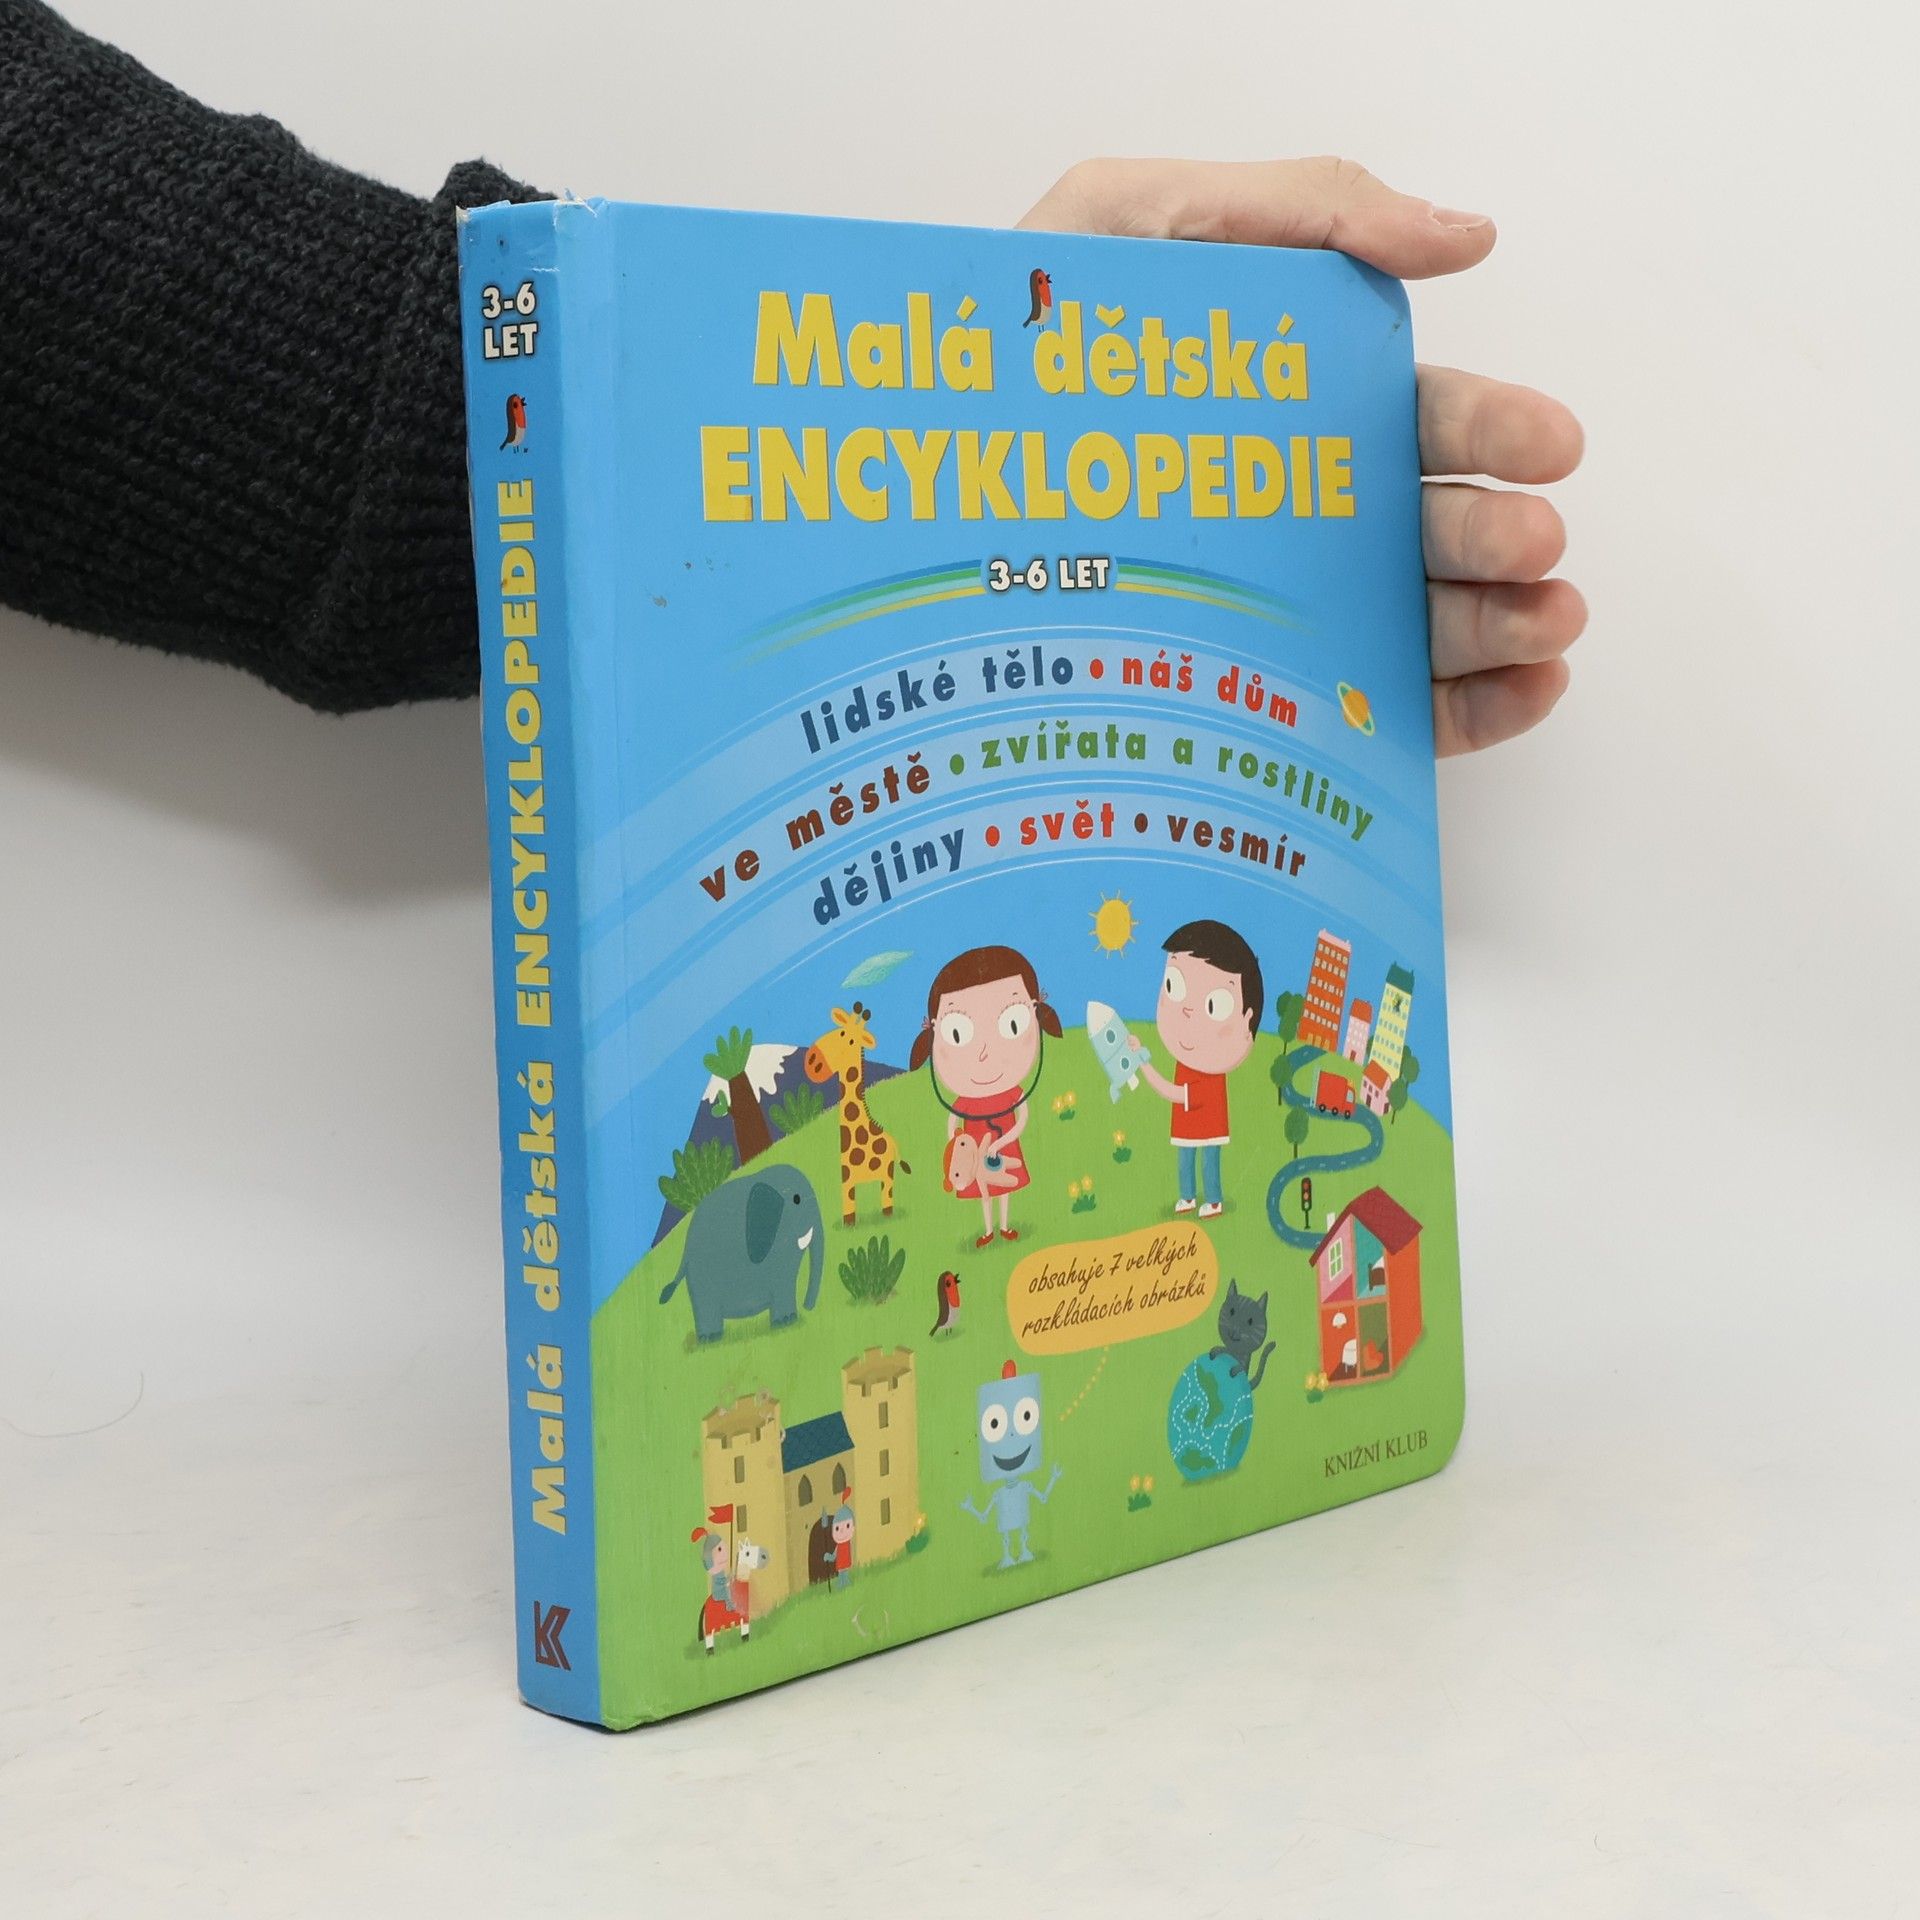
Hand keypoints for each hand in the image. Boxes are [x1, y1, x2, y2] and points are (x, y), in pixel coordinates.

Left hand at [1019, 158, 1584, 754]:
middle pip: (1427, 529)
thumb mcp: (1135, 222)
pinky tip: (1525, 684)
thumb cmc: (1010, 342)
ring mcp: (1281, 612)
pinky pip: (1375, 710)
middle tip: (1533, 540)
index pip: (1414, 423)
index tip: (1547, 446)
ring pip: (1417, 624)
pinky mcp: (1258, 698)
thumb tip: (1464, 236)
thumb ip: (1301, 210)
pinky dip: (1467, 705)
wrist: (893, 471)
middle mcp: (1298, 515)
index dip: (1490, 431)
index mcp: (1292, 410)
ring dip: (1501, 621)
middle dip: (1496, 534)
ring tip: (1547, 618)